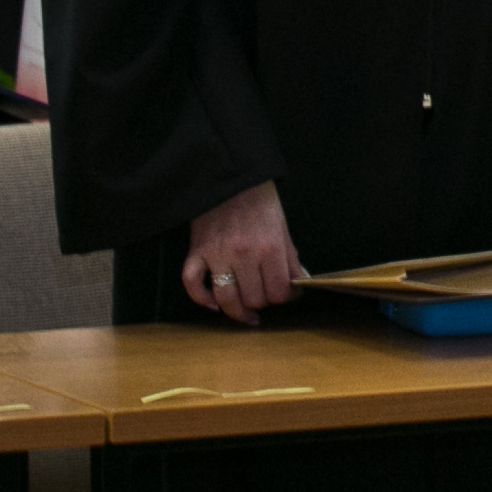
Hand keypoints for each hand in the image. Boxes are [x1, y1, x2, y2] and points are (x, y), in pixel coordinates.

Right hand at [182, 179, 301, 326]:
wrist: (231, 176)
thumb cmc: (260, 200)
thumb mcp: (282, 226)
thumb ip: (290, 257)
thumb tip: (298, 283)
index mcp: (269, 247)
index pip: (279, 292)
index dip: (286, 298)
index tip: (287, 294)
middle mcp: (243, 254)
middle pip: (254, 299)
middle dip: (263, 302)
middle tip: (266, 295)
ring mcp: (217, 255)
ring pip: (226, 299)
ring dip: (237, 312)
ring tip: (246, 314)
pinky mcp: (196, 252)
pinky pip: (193, 285)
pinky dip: (202, 299)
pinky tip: (215, 304)